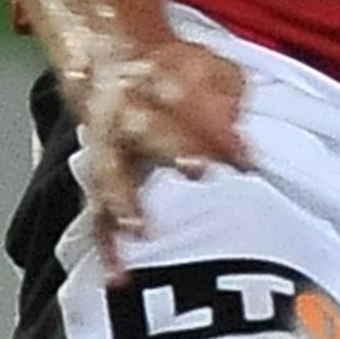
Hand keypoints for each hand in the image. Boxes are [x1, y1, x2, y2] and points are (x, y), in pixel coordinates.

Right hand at [67, 34, 253, 269]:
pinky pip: (94, 215)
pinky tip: (118, 273)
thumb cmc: (171, 76)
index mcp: (159, 76)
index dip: (216, 123)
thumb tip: (245, 139)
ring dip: (124, 199)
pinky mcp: (94, 181)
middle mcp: (126, 109)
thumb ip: (228, 96)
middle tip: (198, 169)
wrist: (110, 65)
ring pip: (109, 171)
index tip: (243, 154)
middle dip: (171, 147)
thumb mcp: (209, 69)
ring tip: (140, 228)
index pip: (188, 95)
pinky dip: (105, 246)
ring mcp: (105, 146)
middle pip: (146, 126)